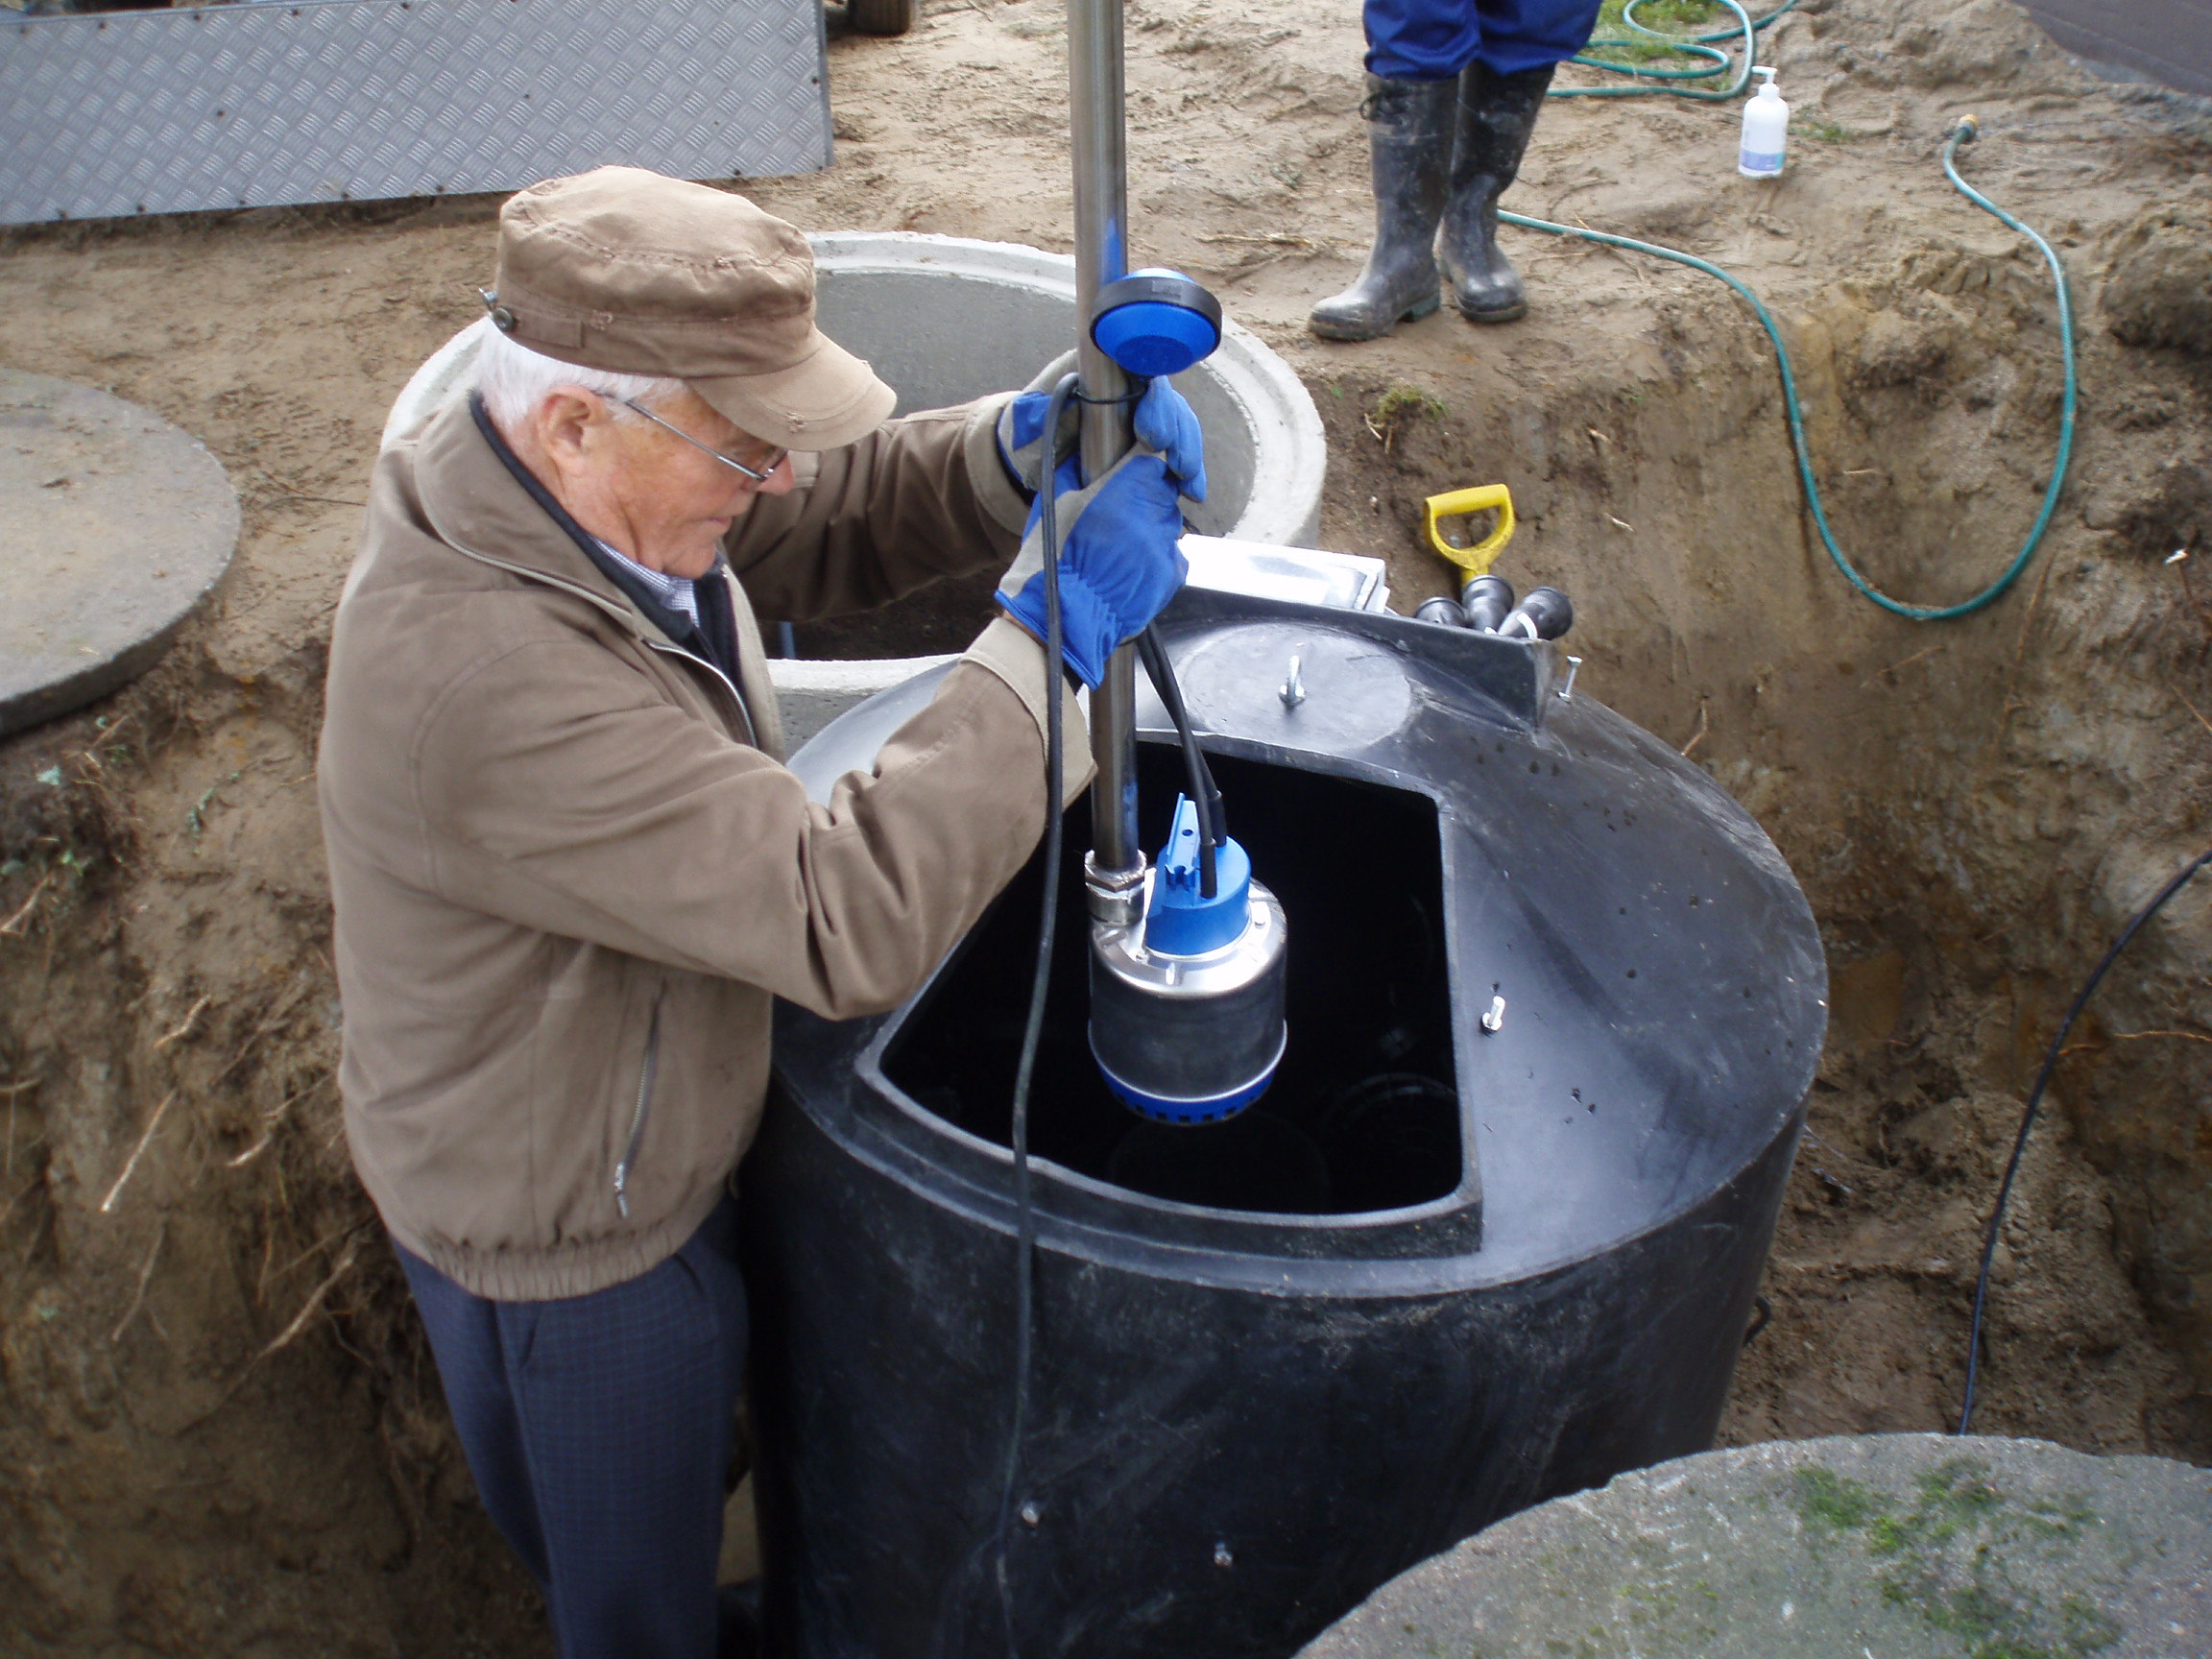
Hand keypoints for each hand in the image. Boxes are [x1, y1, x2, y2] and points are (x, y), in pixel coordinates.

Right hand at [996, 447, 1188, 687]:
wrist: (1064, 620)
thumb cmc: (1051, 563)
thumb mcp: (1054, 505)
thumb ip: (1076, 473)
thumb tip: (1084, 454)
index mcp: (1123, 494)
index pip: (1153, 463)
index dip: (1141, 468)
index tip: (1130, 474)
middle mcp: (1151, 518)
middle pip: (1165, 491)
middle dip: (1148, 496)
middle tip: (1122, 512)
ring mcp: (1165, 549)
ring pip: (1170, 523)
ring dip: (1153, 526)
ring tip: (1124, 544)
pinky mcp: (1171, 577)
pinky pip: (1173, 554)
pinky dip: (1159, 556)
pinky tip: (1133, 566)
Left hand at [997, 364, 1206, 505]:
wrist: (1032, 457)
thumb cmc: (1028, 432)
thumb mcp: (1025, 421)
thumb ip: (1032, 415)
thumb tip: (1042, 411)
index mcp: (1100, 372)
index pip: (1140, 371)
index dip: (1155, 400)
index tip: (1151, 435)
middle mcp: (1128, 387)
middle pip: (1167, 400)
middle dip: (1178, 432)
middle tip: (1177, 465)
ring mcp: (1141, 413)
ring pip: (1178, 423)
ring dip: (1188, 452)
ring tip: (1187, 484)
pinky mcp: (1148, 442)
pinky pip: (1177, 448)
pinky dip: (1188, 470)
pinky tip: (1192, 492)